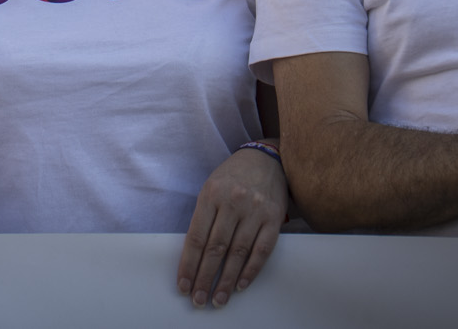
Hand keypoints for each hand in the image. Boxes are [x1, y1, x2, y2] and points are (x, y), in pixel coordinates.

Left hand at [177, 146, 287, 306]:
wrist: (266, 159)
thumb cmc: (233, 177)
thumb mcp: (211, 188)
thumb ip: (204, 217)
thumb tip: (193, 256)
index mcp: (211, 194)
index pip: (196, 237)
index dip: (188, 265)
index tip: (183, 285)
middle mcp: (233, 201)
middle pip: (215, 248)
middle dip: (205, 278)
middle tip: (198, 300)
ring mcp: (255, 210)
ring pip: (238, 253)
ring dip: (227, 281)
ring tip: (218, 299)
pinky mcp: (274, 218)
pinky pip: (262, 250)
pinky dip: (251, 271)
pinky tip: (241, 285)